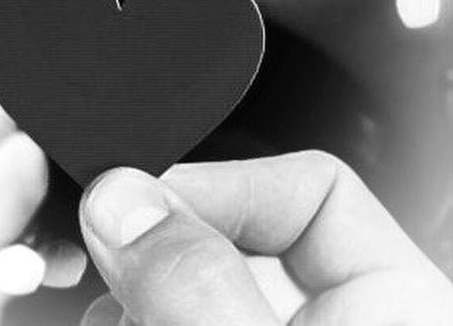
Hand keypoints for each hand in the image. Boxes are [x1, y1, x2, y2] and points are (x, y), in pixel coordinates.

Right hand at [79, 152, 452, 324]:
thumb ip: (201, 286)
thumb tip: (121, 200)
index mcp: (393, 307)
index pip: (314, 189)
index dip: (220, 182)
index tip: (137, 205)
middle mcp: (339, 323)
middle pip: (238, 239)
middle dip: (159, 249)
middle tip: (101, 269)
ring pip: (196, 289)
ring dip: (135, 296)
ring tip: (101, 316)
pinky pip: (177, 323)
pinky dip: (135, 323)